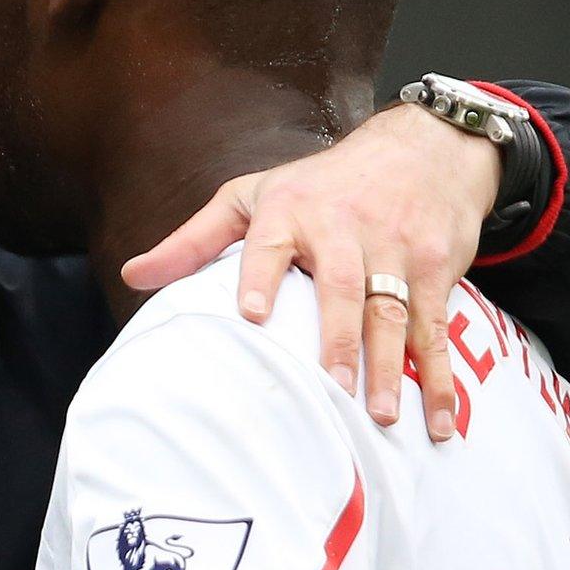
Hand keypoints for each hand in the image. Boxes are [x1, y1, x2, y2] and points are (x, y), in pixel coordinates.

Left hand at [122, 102, 499, 440]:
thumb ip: (195, 239)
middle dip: (339, 338)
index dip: (260, 274)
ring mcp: (395, 248)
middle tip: (332, 387)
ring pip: (392, 312)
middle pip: (343, 286)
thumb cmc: (323, 183)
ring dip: (392, 366)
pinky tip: (437, 421)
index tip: (251, 314)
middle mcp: (344, 228)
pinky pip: (434, 328)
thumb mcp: (254, 195)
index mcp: (290, 210)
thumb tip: (132, 274)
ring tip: (383, 415)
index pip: (270, 241)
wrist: (423, 148)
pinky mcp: (436, 267)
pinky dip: (438, 376)